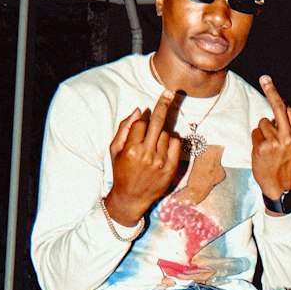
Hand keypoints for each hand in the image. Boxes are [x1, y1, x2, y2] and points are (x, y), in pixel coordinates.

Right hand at [103, 92, 181, 224]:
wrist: (131, 197)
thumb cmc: (121, 171)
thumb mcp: (115, 150)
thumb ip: (125, 128)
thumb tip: (138, 110)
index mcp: (131, 149)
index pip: (141, 123)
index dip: (140, 122)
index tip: (142, 121)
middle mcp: (147, 154)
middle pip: (157, 122)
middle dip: (163, 104)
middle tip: (170, 92)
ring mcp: (161, 161)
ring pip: (166, 133)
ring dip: (160, 134)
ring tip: (152, 147)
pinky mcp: (171, 167)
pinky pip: (175, 143)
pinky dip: (170, 141)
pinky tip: (162, 149)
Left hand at [251, 75, 290, 198]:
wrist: (280, 187)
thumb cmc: (287, 165)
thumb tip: (281, 109)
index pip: (289, 110)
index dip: (280, 101)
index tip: (271, 85)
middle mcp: (289, 137)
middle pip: (278, 107)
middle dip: (271, 90)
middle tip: (264, 78)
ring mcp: (275, 142)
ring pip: (263, 122)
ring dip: (263, 131)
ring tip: (268, 147)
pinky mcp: (262, 147)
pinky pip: (256, 133)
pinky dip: (257, 139)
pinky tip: (262, 151)